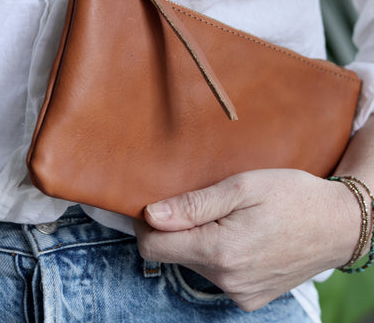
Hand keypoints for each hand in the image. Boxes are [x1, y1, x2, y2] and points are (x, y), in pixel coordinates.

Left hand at [134, 169, 361, 310]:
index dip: (146, 225)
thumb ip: (194, 205)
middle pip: (175, 254)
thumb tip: (152, 215)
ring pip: (195, 264)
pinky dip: (218, 255)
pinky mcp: (251, 297)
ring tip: (225, 218)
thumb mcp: (242, 187)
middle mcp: (227, 280)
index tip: (153, 204)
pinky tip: (240, 236)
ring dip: (199, 241)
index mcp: (220, 251)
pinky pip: (218, 275)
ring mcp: (240, 293)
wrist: (339, 224)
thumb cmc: (292, 196)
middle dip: (177, 229)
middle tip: (201, 203)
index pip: (154, 247)